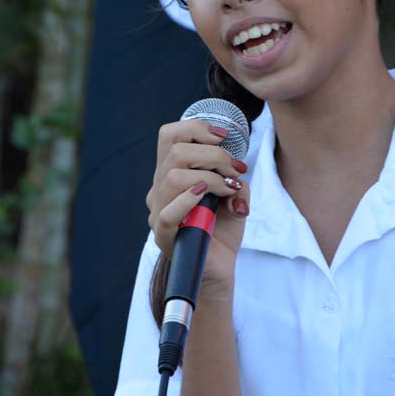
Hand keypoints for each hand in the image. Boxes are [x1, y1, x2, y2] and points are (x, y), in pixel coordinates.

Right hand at [145, 119, 250, 295]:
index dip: (195, 128)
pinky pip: (168, 213)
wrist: (217, 268)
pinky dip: (189, 200)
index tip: (223, 136)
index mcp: (171, 174)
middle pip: (177, 152)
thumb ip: (235, 178)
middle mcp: (160, 189)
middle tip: (236, 170)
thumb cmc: (221, 230)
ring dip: (210, 177)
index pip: (169, 136)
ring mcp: (158, 212)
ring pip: (173, 177)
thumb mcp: (235, 196)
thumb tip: (235, 174)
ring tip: (229, 189)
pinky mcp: (163, 236)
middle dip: (214, 155)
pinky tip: (208, 198)